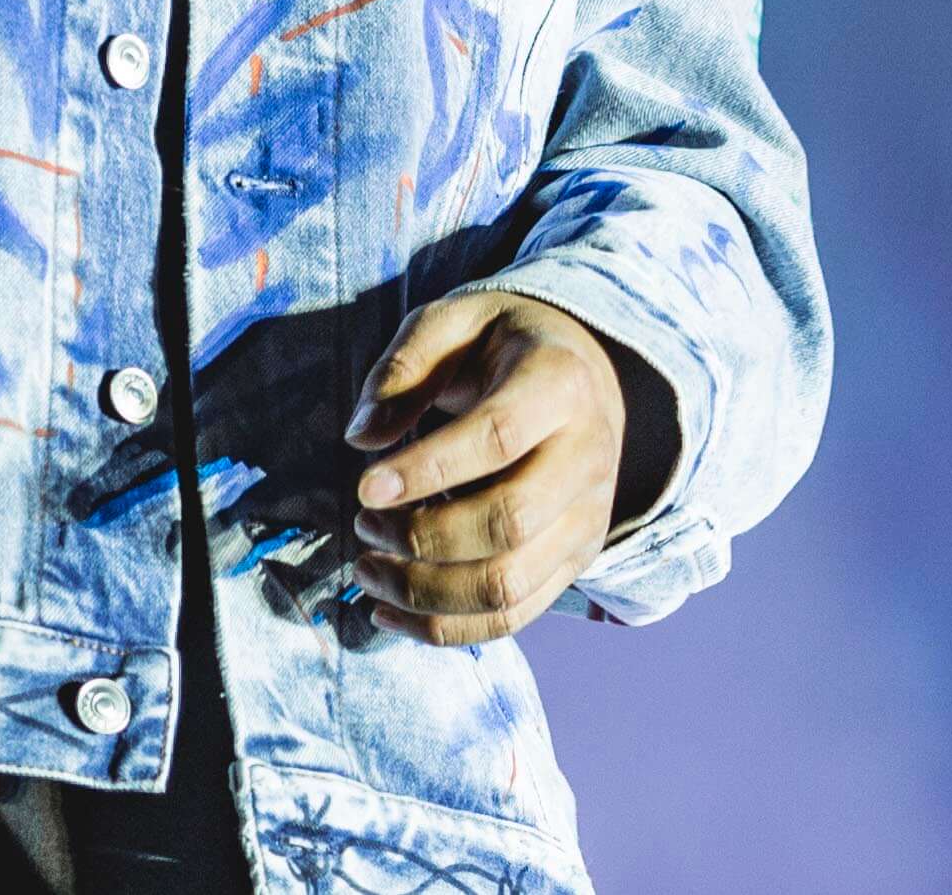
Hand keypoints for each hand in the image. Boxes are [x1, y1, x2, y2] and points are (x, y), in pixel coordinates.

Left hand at [342, 290, 638, 643]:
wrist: (582, 373)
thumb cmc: (502, 345)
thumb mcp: (454, 323)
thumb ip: (404, 368)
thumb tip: (362, 438)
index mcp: (560, 384)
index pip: (498, 438)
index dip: (427, 470)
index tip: (363, 489)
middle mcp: (588, 456)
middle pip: (509, 522)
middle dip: (422, 537)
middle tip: (362, 524)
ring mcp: (589, 517)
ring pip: (510, 584)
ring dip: (426, 592)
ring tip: (368, 570)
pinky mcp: (577, 561)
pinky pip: (514, 616)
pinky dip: (446, 629)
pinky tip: (390, 612)